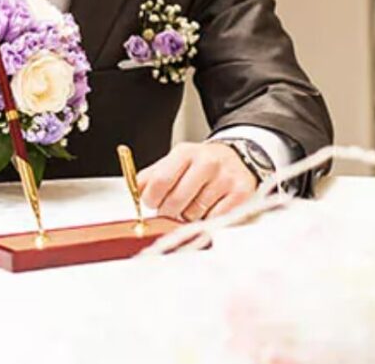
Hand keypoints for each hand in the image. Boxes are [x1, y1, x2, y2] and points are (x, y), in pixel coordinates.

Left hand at [137, 141, 255, 221]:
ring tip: (194, 205)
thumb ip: (153, 175)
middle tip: (170, 210)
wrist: (240, 157)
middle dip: (168, 212)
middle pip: (176, 200)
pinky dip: (207, 221)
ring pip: (194, 214)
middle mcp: (207, 163)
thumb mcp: (177, 161)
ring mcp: (225, 179)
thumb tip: (134, 189)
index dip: (151, 198)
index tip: (151, 203)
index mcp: (185, 153)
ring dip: (189, 217)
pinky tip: (208, 210)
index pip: (161, 180)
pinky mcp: (241, 195)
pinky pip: (214, 220)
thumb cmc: (203, 163)